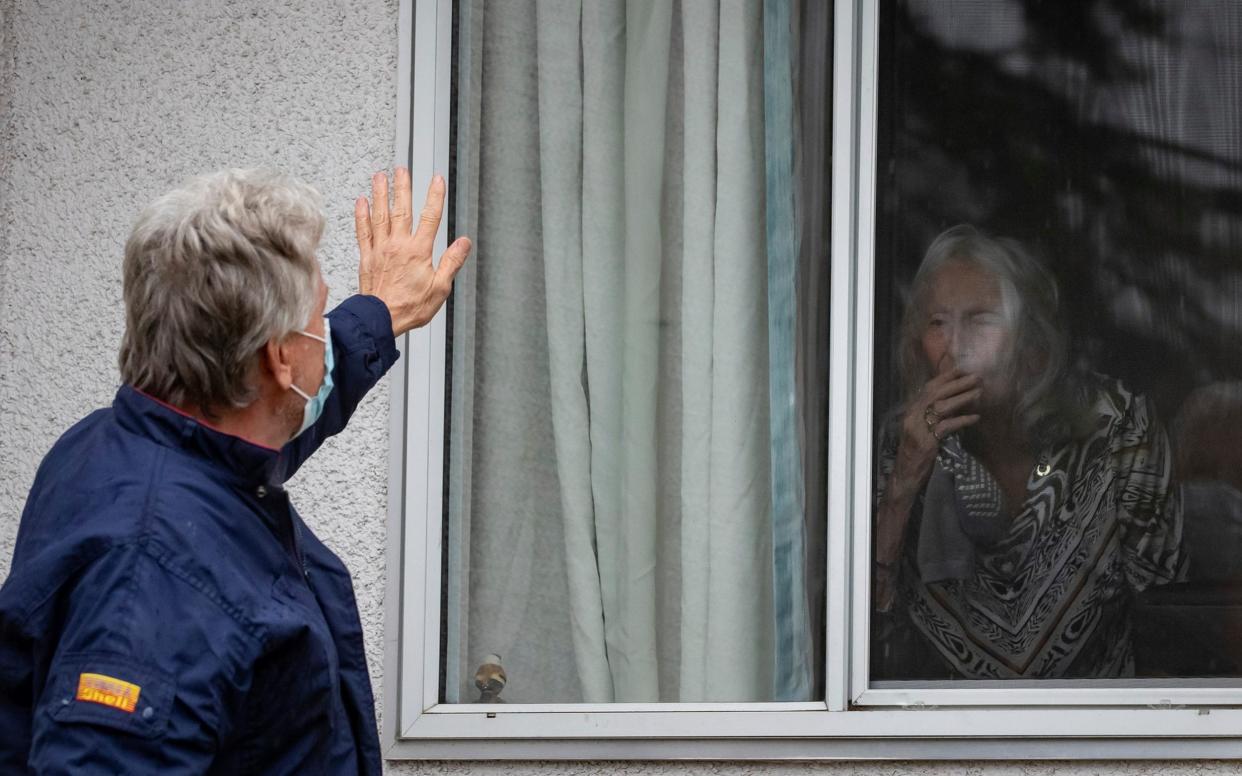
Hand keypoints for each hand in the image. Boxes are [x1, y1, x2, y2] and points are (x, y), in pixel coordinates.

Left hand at [355, 168, 472, 335]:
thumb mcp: (440, 287)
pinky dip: (362, 215)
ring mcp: (380, 249)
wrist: (380, 319)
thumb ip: (451, 262)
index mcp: (418, 251)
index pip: (430, 217)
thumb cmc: (410, 307)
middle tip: (402, 169)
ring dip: (381, 194)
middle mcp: (398, 245)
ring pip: (381, 215)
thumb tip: (464, 243)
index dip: (435, 196)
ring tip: (380, 176)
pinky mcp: (367, 257)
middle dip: (403, 187)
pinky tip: (361, 202)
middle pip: (402, 209)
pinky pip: (363, 231)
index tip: (437, 180)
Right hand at [891, 367, 980, 493]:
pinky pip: (947, 426)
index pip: (928, 388)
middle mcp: (912, 417)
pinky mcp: (927, 442)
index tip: (961, 369)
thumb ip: (931, 416)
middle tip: (976, 377)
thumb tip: (952, 402)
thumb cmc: (915, 452)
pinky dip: (962, 420)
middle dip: (957, 384)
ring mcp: (918, 429)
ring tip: (979, 393)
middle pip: (935, 394)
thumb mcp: (921, 429)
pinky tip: (975, 418)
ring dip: (962, 398)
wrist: (905, 475)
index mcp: (911, 412)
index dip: (945, 378)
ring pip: (941, 407)